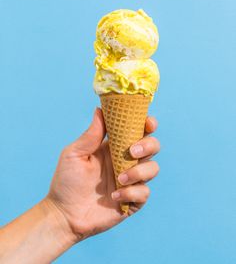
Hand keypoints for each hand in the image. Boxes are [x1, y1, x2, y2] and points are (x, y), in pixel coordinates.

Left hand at [46, 108, 159, 241]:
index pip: (137, 131)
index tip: (147, 123)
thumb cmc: (67, 181)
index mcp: (114, 147)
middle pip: (152, 147)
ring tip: (119, 178)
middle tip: (131, 151)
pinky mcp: (132, 200)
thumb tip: (100, 109)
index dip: (147, 124)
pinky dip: (131, 192)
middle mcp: (126, 161)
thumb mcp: (74, 154)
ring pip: (153, 169)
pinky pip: (144, 192)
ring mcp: (131, 180)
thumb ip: (91, 134)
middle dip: (148, 146)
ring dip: (139, 172)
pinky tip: (113, 196)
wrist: (64, 214)